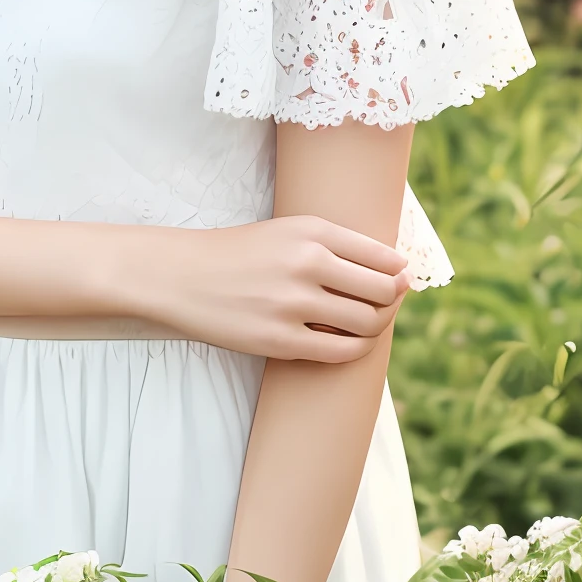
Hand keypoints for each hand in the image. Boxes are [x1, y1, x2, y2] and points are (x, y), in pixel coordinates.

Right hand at [128, 215, 407, 361]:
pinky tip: (348, 342)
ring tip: (364, 323)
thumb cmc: (241, 254)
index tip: (398, 281)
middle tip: (384, 306)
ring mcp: (294, 303)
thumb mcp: (288, 231)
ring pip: (368, 323)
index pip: (384, 257)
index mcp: (312, 231)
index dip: (398, 274)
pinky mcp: (281, 340)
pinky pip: (342, 350)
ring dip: (376, 326)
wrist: (183, 276)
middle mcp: (307, 262)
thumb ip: (337, 244)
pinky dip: (356, 349)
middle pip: (383, 291)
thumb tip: (397, 271)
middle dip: (391, 301)